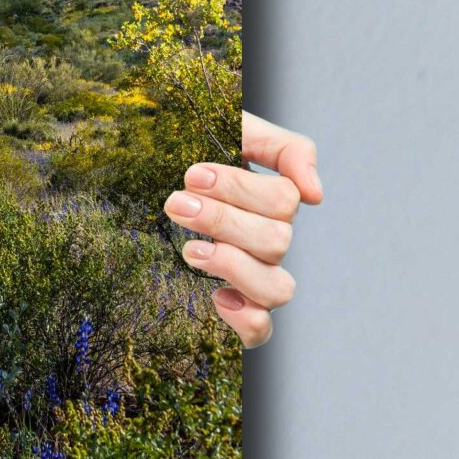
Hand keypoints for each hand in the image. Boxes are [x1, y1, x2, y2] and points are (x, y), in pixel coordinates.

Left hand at [164, 111, 321, 347]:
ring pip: (277, 288)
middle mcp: (267, 240)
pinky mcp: (233, 306)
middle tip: (177, 204)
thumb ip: (285, 148)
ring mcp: (252, 275)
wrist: (142, 170)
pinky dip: (246, 320)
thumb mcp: (235, 128)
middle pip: (277, 241)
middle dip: (222, 220)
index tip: (193, 174)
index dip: (239, 188)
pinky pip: (261, 331)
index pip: (284, 200)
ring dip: (233, 266)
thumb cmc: (189, 147)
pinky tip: (216, 297)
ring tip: (190, 250)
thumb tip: (315, 195)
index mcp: (270, 199)